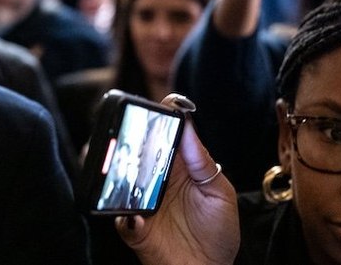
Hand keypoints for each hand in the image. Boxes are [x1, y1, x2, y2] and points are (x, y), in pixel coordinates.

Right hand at [116, 93, 238, 264]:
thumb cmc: (218, 232)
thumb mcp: (220, 193)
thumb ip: (202, 162)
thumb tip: (188, 127)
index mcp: (179, 166)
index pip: (164, 136)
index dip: (159, 120)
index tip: (159, 109)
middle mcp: (157, 180)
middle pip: (137, 152)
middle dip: (133, 141)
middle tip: (137, 135)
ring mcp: (141, 201)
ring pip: (121, 178)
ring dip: (122, 173)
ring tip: (132, 171)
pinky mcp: (132, 226)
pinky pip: (120, 215)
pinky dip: (125, 214)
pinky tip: (137, 215)